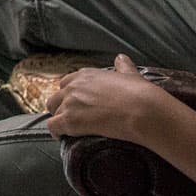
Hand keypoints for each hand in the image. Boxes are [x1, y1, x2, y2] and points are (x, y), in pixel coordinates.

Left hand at [47, 55, 175, 143]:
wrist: (142, 111)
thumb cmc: (140, 95)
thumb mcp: (131, 75)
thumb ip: (123, 66)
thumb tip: (121, 58)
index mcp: (86, 75)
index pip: (67, 83)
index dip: (70, 94)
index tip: (76, 103)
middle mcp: (74, 86)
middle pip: (56, 97)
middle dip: (61, 107)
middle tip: (72, 118)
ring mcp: (70, 103)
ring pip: (54, 112)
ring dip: (60, 120)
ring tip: (69, 130)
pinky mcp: (70, 120)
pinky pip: (53, 126)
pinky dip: (56, 132)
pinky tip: (62, 137)